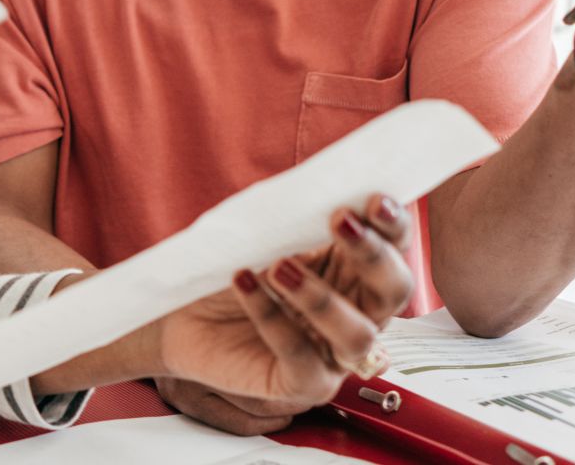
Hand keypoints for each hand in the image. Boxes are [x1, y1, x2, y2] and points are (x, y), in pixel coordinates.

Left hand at [153, 197, 412, 434]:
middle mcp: (356, 315)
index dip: (393, 225)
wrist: (179, 316)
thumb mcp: (265, 239)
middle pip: (394, 291)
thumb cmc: (232, 272)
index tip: (374, 199)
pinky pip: (299, 355)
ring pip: (358, 334)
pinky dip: (271, 316)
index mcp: (353, 273)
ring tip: (279, 266)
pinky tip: (244, 282)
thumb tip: (322, 190)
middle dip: (374, 255)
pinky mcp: (300, 383)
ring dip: (322, 297)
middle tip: (341, 221)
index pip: (394, 249)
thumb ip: (298, 222)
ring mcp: (332, 354)